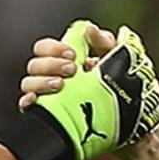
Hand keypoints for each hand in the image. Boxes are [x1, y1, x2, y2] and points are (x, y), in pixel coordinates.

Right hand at [25, 20, 158, 159]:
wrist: (131, 130)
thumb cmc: (124, 93)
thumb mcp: (120, 64)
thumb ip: (106, 44)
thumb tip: (90, 29)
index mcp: (66, 63)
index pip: (45, 48)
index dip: (53, 48)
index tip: (72, 54)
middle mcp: (53, 78)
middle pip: (34, 64)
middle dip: (50, 64)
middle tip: (72, 70)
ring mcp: (48, 98)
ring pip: (28, 82)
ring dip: (41, 81)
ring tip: (61, 86)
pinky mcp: (48, 117)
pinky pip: (27, 107)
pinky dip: (28, 101)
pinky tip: (37, 100)